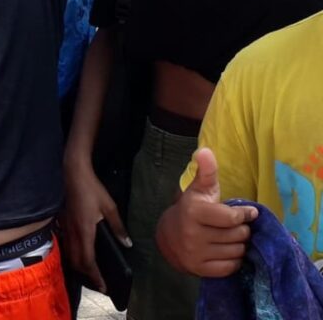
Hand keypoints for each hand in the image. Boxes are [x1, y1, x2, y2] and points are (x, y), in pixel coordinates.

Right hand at [60, 161, 129, 291]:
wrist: (71, 173)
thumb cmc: (91, 189)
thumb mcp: (109, 207)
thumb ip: (118, 227)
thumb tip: (127, 244)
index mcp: (85, 231)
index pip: (88, 261)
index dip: (95, 276)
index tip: (103, 287)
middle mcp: (73, 232)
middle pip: (76, 261)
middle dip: (87, 275)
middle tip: (98, 283)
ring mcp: (65, 227)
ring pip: (70, 254)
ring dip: (79, 266)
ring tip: (90, 271)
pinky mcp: (62, 222)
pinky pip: (67, 244)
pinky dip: (73, 254)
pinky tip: (80, 253)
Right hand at [155, 148, 256, 277]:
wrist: (170, 237)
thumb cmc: (192, 209)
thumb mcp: (199, 189)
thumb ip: (206, 171)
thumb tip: (205, 150)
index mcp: (193, 211)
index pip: (231, 218)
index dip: (245, 214)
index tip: (250, 212)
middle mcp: (193, 234)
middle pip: (238, 235)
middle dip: (242, 229)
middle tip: (236, 226)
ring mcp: (196, 253)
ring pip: (237, 251)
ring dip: (239, 245)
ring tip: (232, 238)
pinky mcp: (200, 269)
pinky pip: (232, 267)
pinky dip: (235, 260)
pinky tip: (227, 251)